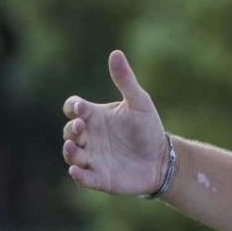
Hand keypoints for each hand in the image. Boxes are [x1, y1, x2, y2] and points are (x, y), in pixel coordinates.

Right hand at [62, 50, 167, 194]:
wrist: (163, 160)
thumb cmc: (148, 129)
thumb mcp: (139, 103)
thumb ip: (126, 80)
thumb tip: (115, 53)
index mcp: (96, 117)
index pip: (74, 109)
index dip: (73, 107)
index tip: (81, 107)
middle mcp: (90, 137)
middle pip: (70, 131)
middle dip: (72, 128)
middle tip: (82, 126)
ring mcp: (92, 157)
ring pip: (71, 154)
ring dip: (69, 151)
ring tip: (72, 147)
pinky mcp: (99, 177)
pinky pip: (82, 177)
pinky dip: (77, 175)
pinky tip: (77, 170)